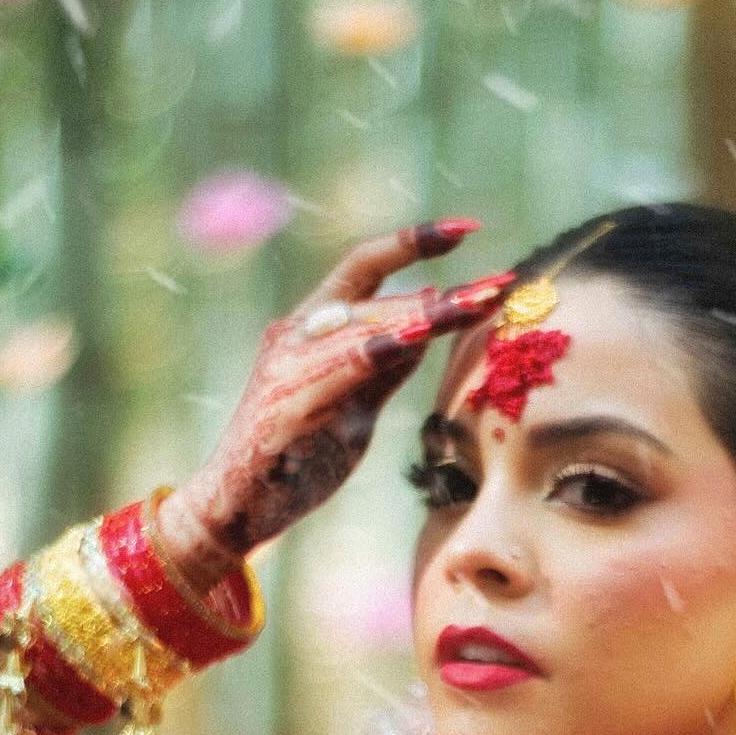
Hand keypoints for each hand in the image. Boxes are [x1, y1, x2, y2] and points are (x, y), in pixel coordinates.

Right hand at [158, 220, 512, 582]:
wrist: (238, 506)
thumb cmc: (298, 457)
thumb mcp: (355, 405)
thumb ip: (387, 367)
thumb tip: (430, 326)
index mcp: (310, 326)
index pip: (365, 266)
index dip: (414, 243)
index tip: (467, 228)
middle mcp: (296, 333)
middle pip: (376, 295)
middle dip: (441, 294)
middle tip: (497, 289)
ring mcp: (289, 365)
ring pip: (366, 323)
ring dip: (427, 315)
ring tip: (476, 305)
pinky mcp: (289, 403)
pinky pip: (343, 366)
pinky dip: (382, 349)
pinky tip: (419, 336)